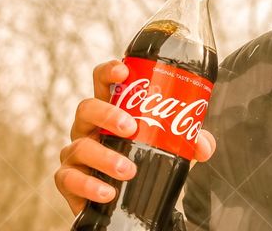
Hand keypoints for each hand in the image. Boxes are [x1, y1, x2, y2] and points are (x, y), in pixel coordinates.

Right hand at [53, 59, 217, 215]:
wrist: (130, 200)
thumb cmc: (144, 160)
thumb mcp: (170, 148)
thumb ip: (190, 141)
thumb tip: (203, 145)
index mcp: (111, 110)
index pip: (102, 81)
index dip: (109, 71)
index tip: (124, 71)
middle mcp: (89, 128)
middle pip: (86, 108)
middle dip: (107, 114)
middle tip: (131, 127)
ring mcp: (76, 153)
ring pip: (79, 146)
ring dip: (104, 156)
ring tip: (128, 170)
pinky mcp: (69, 180)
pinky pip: (68, 179)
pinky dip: (89, 185)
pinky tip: (108, 192)